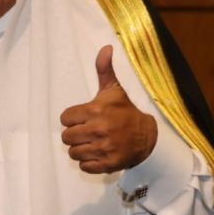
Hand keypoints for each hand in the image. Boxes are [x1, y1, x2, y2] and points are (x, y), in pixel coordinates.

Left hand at [60, 45, 156, 173]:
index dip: (72, 119)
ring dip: (80, 149)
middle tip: (86, 132)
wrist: (148, 136)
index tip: (83, 118)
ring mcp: (103, 149)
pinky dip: (88, 163)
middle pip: (67, 137)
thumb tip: (106, 47)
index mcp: (95, 110)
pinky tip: (97, 154)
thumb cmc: (125, 111)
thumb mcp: (114, 90)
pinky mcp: (108, 164)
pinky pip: (84, 167)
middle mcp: (98, 130)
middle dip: (74, 135)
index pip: (65, 118)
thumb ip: (104, 69)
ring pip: (73, 153)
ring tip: (91, 143)